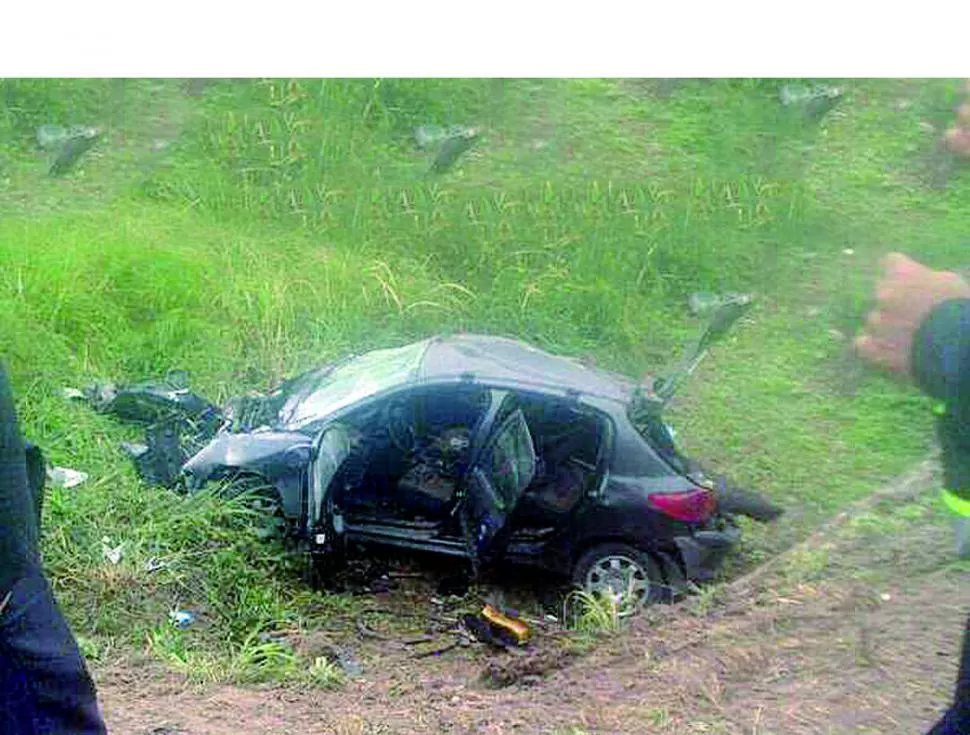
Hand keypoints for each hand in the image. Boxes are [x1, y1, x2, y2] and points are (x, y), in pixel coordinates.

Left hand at [855, 252, 969, 375]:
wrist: (955, 343)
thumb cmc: (958, 308)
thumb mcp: (950, 283)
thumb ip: (928, 279)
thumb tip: (922, 282)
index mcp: (902, 273)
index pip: (891, 262)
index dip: (900, 272)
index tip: (908, 281)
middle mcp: (883, 294)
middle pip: (881, 293)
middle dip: (894, 301)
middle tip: (912, 313)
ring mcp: (876, 321)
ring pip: (874, 320)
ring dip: (885, 326)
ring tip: (905, 337)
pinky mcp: (872, 346)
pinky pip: (862, 343)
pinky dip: (872, 346)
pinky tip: (885, 350)